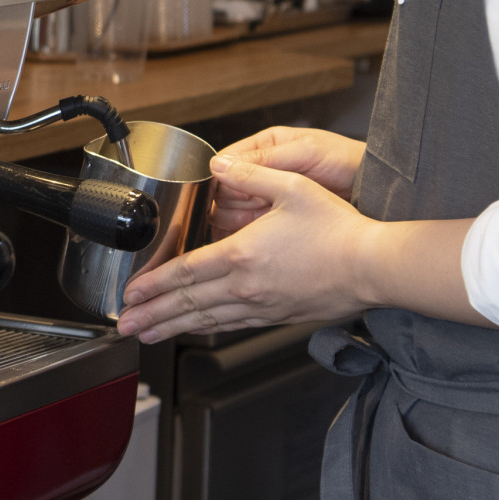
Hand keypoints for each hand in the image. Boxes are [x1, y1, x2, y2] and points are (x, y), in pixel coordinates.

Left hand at [115, 156, 371, 343]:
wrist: (373, 266)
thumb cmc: (338, 230)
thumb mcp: (291, 187)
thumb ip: (251, 175)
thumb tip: (219, 166)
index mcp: (243, 254)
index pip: (186, 272)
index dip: (154, 284)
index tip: (132, 293)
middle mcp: (247, 286)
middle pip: (188, 303)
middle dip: (152, 315)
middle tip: (125, 324)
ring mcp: (262, 306)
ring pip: (206, 320)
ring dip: (173, 327)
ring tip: (148, 334)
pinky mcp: (278, 317)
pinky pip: (233, 325)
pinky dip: (208, 328)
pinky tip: (197, 329)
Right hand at [208, 127, 365, 236]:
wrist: (374, 188)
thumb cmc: (345, 160)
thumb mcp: (305, 153)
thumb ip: (263, 159)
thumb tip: (220, 164)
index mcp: (264, 146)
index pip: (226, 162)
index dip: (221, 178)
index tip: (225, 191)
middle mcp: (263, 171)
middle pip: (226, 189)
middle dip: (233, 200)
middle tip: (250, 206)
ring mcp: (269, 196)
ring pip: (234, 210)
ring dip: (239, 218)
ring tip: (256, 222)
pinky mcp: (277, 218)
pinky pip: (250, 227)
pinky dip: (248, 233)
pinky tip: (253, 237)